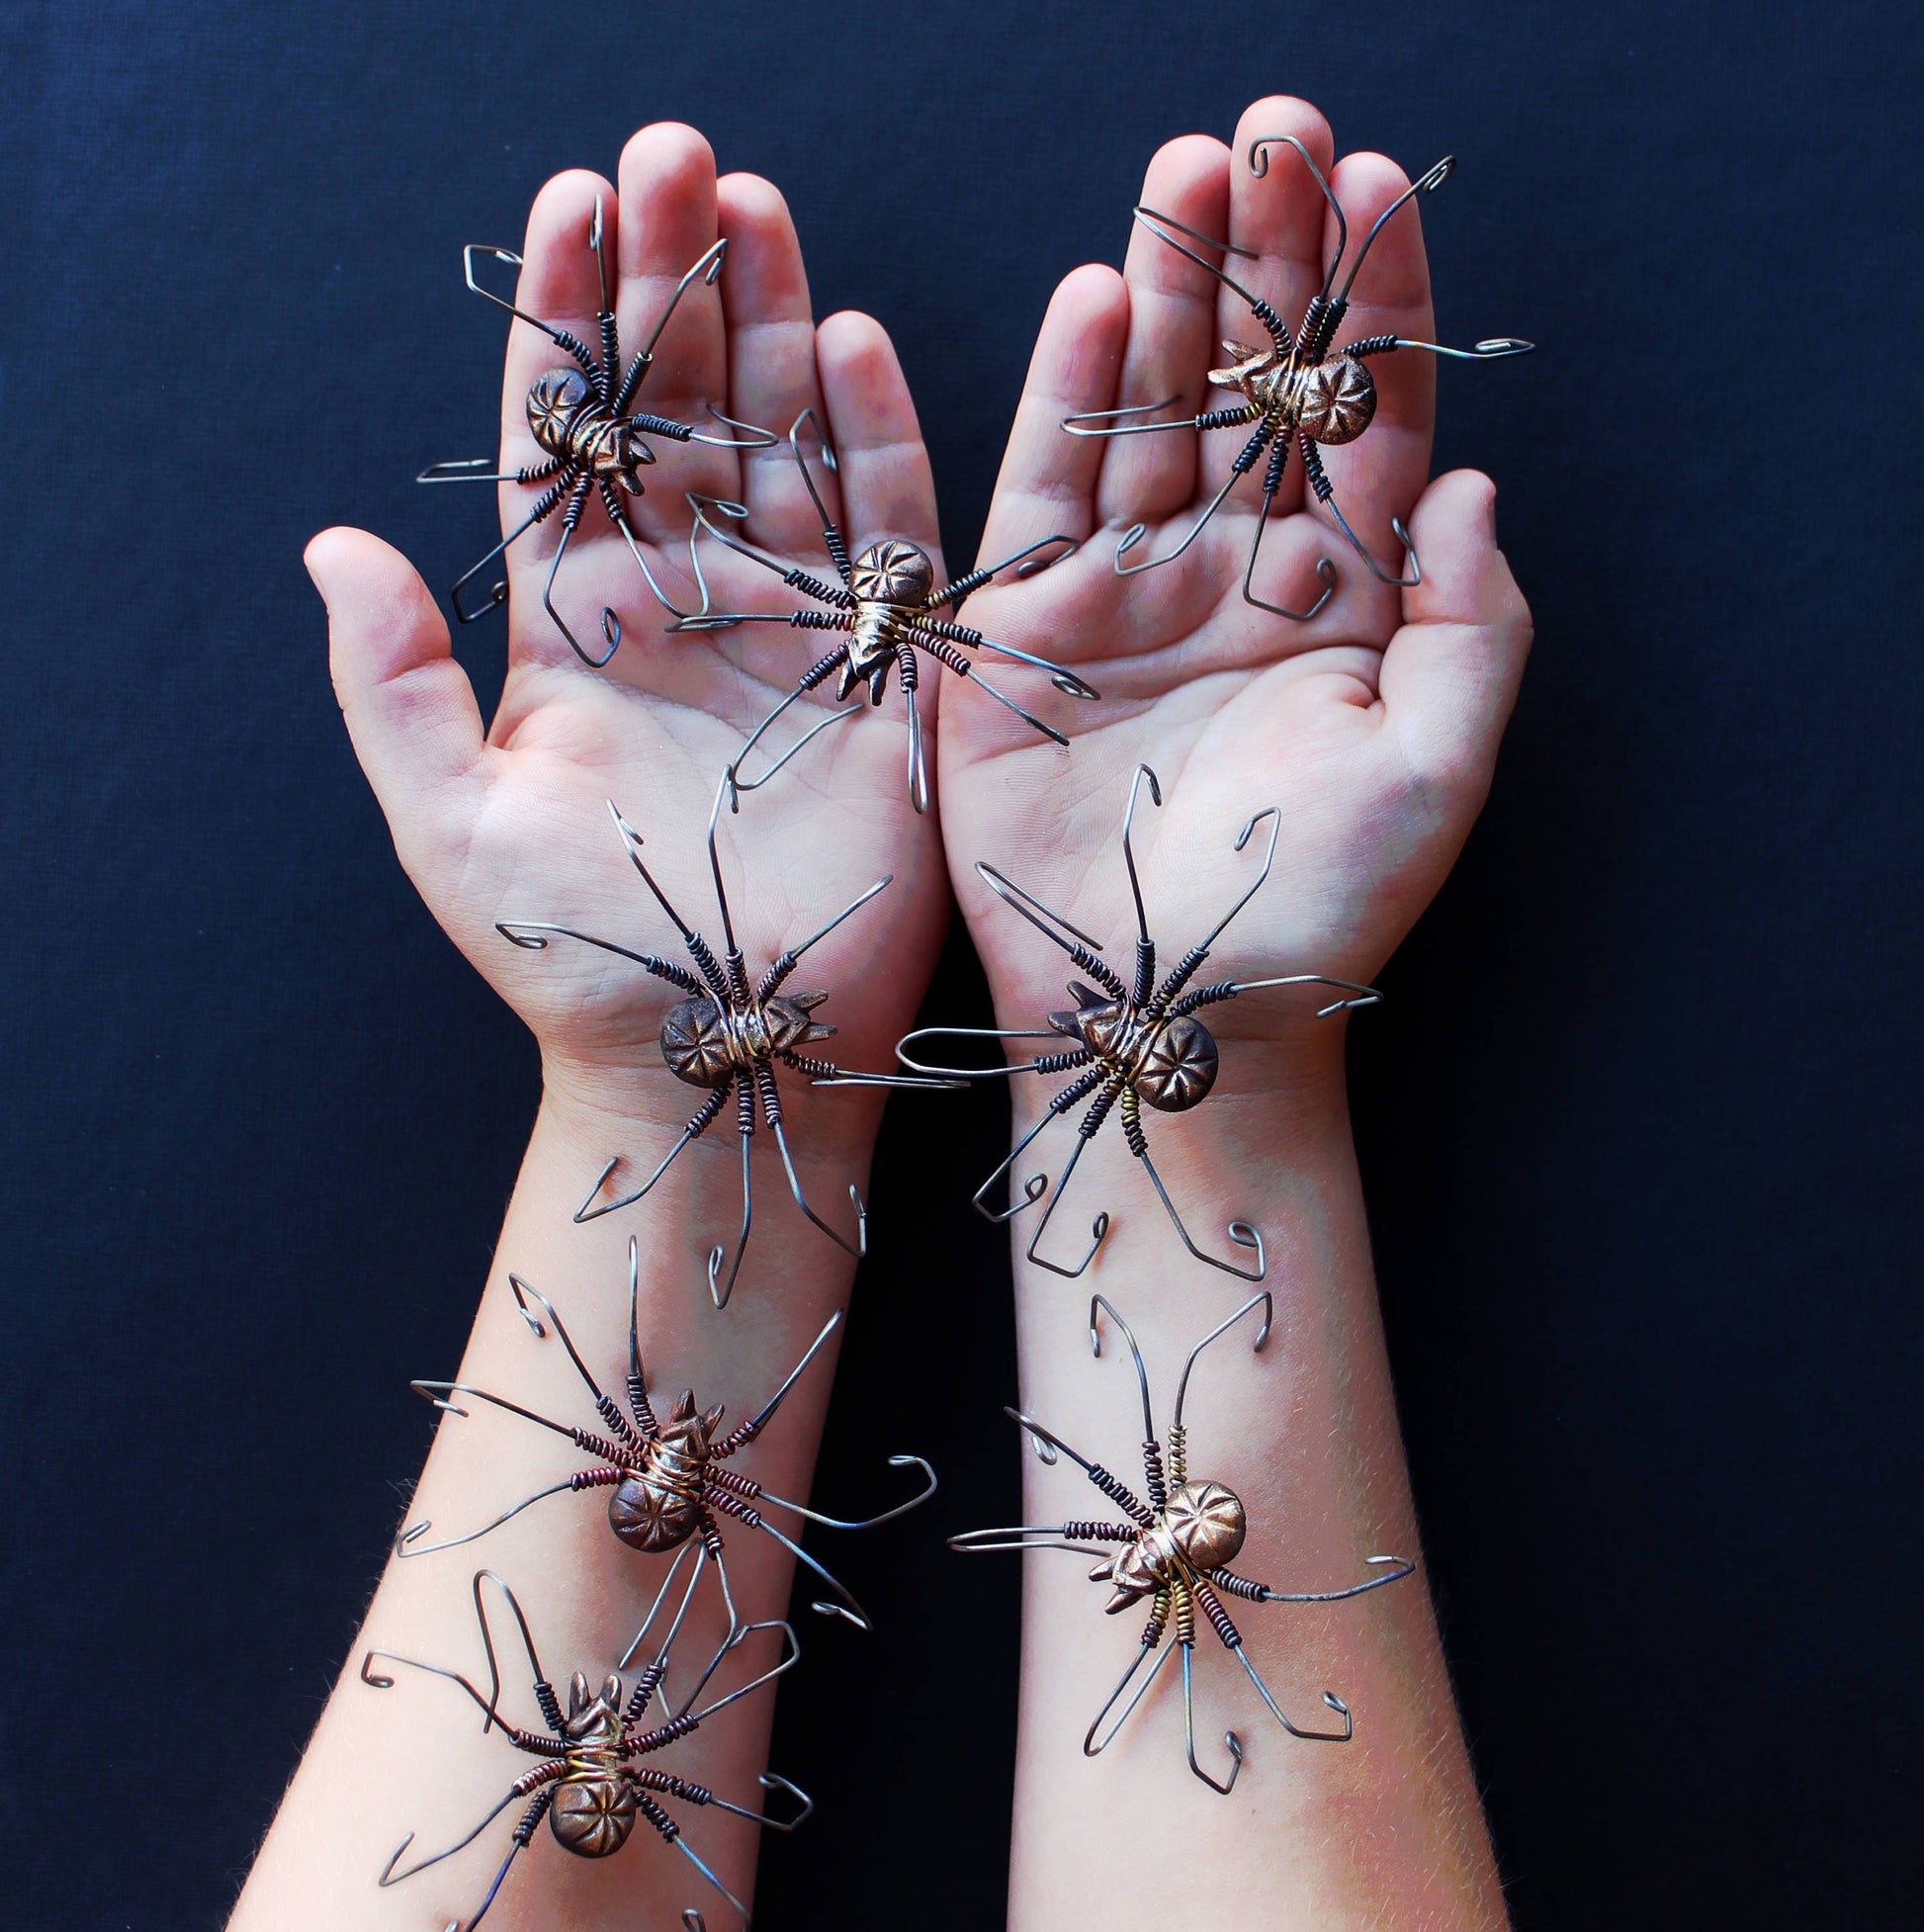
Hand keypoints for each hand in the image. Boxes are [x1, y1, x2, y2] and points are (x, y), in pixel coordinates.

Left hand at [309, 124, 948, 1145]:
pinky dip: (879, 443)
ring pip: (784, 445)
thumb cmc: (575, 952)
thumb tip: (326, 541)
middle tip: (677, 155)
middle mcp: (689, 604)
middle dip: (674, 281)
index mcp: (578, 624)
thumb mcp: (448, 822)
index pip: (570, 440)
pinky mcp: (886, 674)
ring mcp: (793, 629)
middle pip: (681, 412)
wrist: (719, 1052)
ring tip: (758, 204)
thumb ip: (387, 682)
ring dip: (771, 325)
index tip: (570, 199)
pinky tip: (855, 340)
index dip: (568, 322)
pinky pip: (887, 541)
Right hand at [936, 96, 1530, 1083]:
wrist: (1164, 1010)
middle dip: (1263, 259)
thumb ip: (1472, 620)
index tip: (1370, 186)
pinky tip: (1092, 298)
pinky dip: (1064, 396)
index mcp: (1346, 604)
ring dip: (1167, 291)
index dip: (1369, 302)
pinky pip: (1043, 489)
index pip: (1363, 418)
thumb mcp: (1437, 768)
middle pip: (1253, 386)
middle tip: (1264, 132)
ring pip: (1150, 412)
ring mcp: (1130, 594)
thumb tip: (1467, 478)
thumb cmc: (1314, 910)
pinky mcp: (1027, 628)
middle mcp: (1237, 579)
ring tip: (1181, 171)